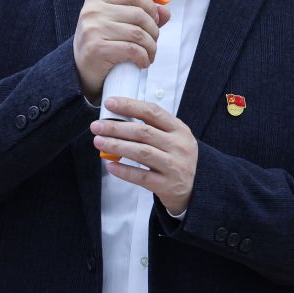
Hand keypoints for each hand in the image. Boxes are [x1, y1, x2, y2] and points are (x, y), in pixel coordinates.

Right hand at [73, 0, 169, 102]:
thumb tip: (166, 11)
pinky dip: (144, 58)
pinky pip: (132, 49)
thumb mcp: (116, 25)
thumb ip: (141, 15)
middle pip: (139, 13)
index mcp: (97, 0)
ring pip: (138, 33)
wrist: (79, 71)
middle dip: (153, 29)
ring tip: (149, 54)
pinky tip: (143, 63)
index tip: (154, 20)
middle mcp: (93, 12)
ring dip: (151, 46)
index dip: (150, 5)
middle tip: (153, 41)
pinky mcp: (98, 48)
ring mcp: (94, 29)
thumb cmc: (101, 45)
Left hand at [91, 98, 196, 214]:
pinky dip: (124, 171)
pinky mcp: (167, 185)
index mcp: (180, 130)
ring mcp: (174, 166)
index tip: (109, 103)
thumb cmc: (177, 159)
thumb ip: (153, 128)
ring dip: (117, 146)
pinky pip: (141, 177)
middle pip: (143, 132)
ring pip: (141, 153)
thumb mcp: (174, 139)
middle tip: (96, 126)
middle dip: (116, 127)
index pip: (152, 112)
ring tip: (99, 142)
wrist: (196, 189)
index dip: (129, 106)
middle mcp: (179, 146)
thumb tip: (118, 119)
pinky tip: (110, 165)